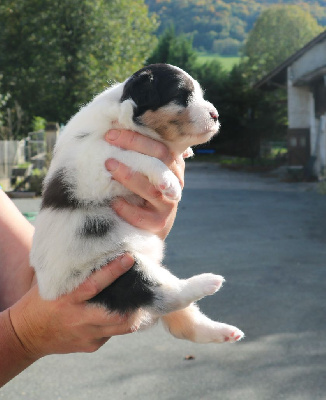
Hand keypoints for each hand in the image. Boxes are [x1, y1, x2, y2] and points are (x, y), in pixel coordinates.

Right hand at [9, 254, 134, 358]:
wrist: (26, 335)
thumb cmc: (41, 301)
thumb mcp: (53, 285)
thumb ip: (73, 273)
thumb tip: (95, 250)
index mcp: (67, 300)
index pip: (94, 285)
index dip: (114, 271)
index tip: (129, 258)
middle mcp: (79, 319)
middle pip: (116, 315)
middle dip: (135, 303)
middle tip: (145, 287)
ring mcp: (86, 335)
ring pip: (121, 329)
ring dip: (134, 315)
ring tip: (142, 301)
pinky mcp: (91, 346)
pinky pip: (112, 334)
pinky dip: (118, 323)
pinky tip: (121, 312)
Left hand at [105, 129, 187, 239]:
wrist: (148, 228)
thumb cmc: (140, 193)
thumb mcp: (143, 171)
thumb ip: (138, 154)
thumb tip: (114, 124)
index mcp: (172, 165)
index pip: (161, 144)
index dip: (138, 136)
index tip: (112, 131)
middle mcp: (174, 182)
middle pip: (161, 159)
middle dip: (135, 146)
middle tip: (109, 139)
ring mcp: (169, 204)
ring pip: (152, 188)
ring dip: (130, 176)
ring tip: (109, 166)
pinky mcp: (159, 223)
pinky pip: (142, 216)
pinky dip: (126, 208)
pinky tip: (113, 201)